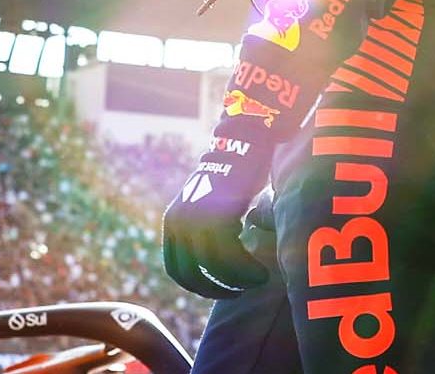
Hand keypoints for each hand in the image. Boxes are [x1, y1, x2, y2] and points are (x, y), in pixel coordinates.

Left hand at [161, 145, 271, 298]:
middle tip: (240, 291)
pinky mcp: (218, 216)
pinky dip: (247, 270)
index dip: (197, 286)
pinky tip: (261, 273)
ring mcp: (196, 219)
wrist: (244, 144)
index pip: (176, 269)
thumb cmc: (234, 178)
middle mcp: (179, 222)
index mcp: (173, 221)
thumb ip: (204, 232)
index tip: (219, 291)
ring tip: (257, 280)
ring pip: (214, 269)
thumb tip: (213, 268)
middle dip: (218, 290)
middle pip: (193, 274)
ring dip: (238, 282)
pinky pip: (231, 257)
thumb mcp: (208, 207)